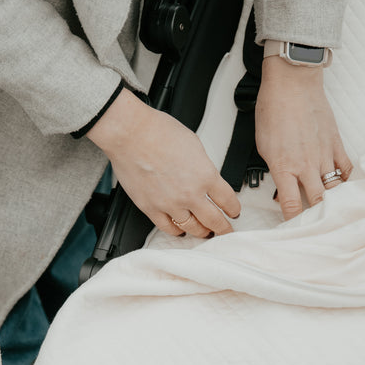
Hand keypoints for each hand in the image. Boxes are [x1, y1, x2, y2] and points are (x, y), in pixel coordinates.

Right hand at [86, 88, 240, 236]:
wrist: (130, 134)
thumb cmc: (158, 132)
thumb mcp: (194, 144)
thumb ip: (202, 166)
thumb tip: (204, 176)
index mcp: (205, 175)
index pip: (228, 201)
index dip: (233, 209)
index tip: (233, 212)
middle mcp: (190, 194)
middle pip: (214, 220)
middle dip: (223, 228)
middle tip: (225, 230)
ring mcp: (170, 204)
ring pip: (193, 228)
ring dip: (202, 232)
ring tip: (205, 232)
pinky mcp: (151, 208)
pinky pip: (168, 227)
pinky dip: (177, 231)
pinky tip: (180, 230)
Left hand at [255, 57, 351, 219]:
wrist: (292, 84)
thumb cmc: (273, 109)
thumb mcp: (263, 145)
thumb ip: (275, 169)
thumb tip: (282, 186)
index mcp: (284, 167)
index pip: (291, 205)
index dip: (292, 221)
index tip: (291, 229)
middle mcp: (306, 165)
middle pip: (317, 202)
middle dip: (317, 218)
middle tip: (316, 227)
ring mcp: (324, 155)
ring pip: (334, 189)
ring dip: (333, 203)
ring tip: (334, 215)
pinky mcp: (336, 144)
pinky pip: (346, 170)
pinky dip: (347, 182)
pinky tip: (346, 192)